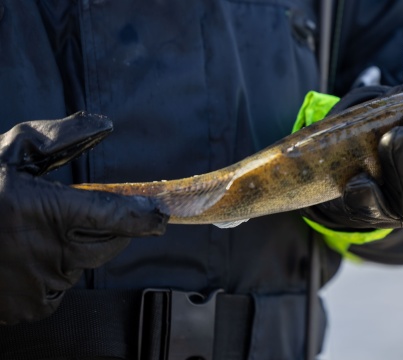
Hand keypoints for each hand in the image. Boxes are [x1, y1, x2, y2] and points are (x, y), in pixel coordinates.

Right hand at [0, 112, 166, 324]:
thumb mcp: (9, 153)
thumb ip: (57, 138)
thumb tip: (103, 125)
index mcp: (41, 210)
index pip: (114, 216)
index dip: (144, 216)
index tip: (160, 214)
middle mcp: (46, 251)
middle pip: (110, 243)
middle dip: (109, 228)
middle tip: (78, 216)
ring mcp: (40, 284)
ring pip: (85, 265)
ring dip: (75, 250)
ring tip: (35, 236)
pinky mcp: (31, 307)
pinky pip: (63, 288)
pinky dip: (54, 273)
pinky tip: (25, 259)